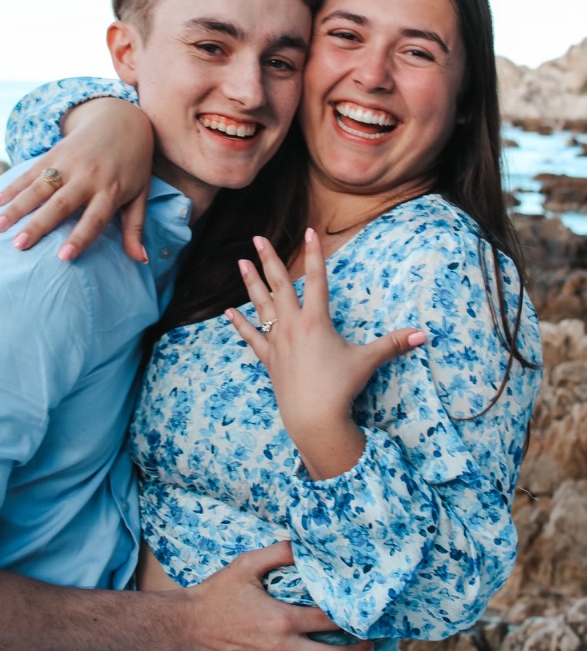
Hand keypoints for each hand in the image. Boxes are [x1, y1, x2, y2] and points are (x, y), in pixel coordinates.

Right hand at [0, 98, 153, 261]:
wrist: (121, 119)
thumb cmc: (132, 165)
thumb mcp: (139, 193)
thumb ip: (136, 227)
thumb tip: (141, 261)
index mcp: (111, 190)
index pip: (94, 218)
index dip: (79, 237)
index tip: (63, 257)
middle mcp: (88, 177)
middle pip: (61, 204)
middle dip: (39, 225)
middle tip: (19, 246)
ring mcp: (69, 164)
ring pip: (39, 187)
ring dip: (17, 207)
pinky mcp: (54, 153)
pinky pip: (30, 172)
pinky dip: (12, 187)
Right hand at [181, 541, 371, 650]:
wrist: (188, 624)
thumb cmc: (217, 593)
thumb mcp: (246, 565)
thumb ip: (277, 553)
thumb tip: (302, 543)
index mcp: (282, 618)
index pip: (328, 620)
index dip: (350, 618)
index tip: (363, 614)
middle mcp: (283, 647)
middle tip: (370, 643)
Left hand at [226, 230, 426, 478]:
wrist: (314, 419)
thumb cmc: (341, 388)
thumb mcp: (368, 361)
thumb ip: (393, 344)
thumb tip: (423, 334)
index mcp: (317, 320)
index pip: (317, 279)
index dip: (315, 254)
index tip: (309, 231)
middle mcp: (293, 325)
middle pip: (280, 285)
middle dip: (270, 259)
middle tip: (258, 238)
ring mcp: (277, 342)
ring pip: (261, 305)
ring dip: (251, 282)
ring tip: (241, 261)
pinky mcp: (268, 359)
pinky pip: (250, 337)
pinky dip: (240, 324)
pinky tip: (228, 312)